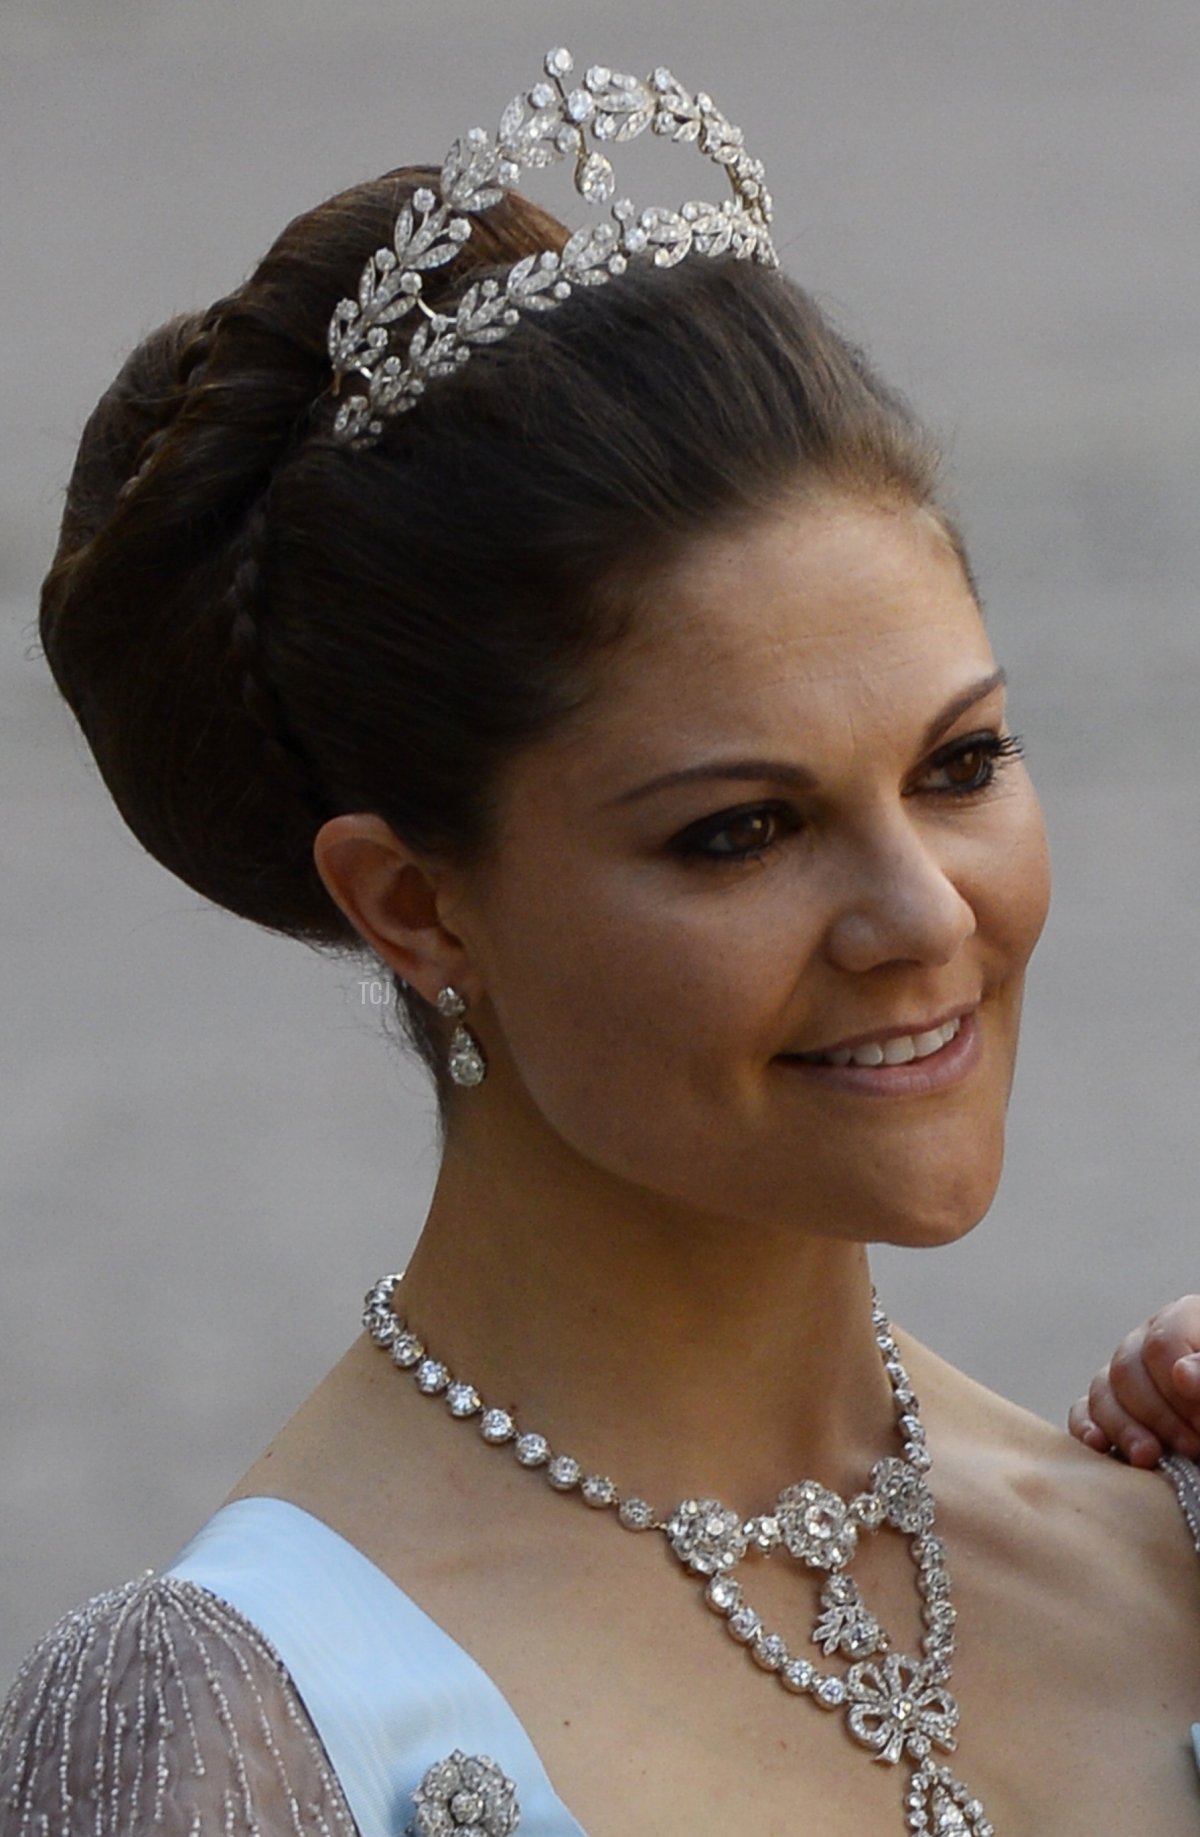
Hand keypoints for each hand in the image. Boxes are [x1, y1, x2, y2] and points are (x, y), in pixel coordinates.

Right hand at [1068, 1296, 1199, 1465]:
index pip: (1162, 1341)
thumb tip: (1183, 1376)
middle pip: (1127, 1367)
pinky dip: (1087, 1428)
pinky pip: (1084, 1410)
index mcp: (1186, 1319)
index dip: (1179, 1384)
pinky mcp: (1110, 1404)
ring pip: (1103, 1389)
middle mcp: (1147, 1339)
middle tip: (1193, 1449)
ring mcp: (1126, 1372)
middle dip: (1159, 1415)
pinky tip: (1101, 1447)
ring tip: (1150, 1459)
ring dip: (1124, 1428)